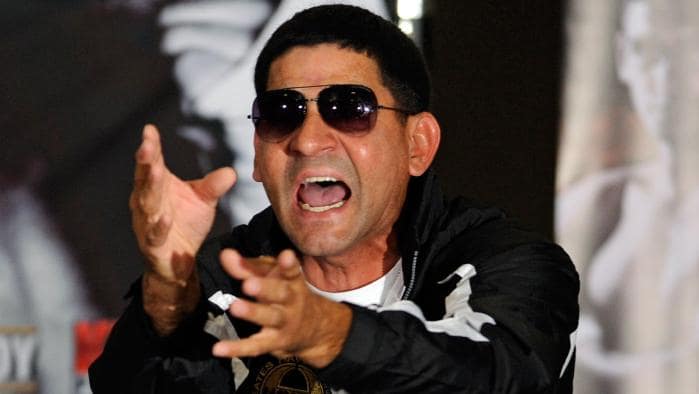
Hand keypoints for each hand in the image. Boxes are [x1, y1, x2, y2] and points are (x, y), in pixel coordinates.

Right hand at [130, 124, 235, 333]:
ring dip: (150, 187)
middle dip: (146, 162)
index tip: (150, 130)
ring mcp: (147, 223)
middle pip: (145, 179)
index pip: (151, 163)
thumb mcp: (203, 200)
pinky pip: (155, 234)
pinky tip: (166, 217)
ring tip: (156, 171)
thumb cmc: (186, 223)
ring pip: (147, 204)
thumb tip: (231, 172)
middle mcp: (147, 202)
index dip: (150, 147)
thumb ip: (214, 186)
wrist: (180, 260)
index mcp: (157, 186)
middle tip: (147, 145)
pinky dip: (160, 226)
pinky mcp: (153, 245)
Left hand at [213, 249, 351, 367]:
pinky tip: (219, 348)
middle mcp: (292, 301)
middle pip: (281, 293)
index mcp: (292, 281)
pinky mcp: (274, 342)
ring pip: (270, 317)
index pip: (292, 270)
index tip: (285, 256)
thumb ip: (247, 266)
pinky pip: (255, 346)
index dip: (288, 264)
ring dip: (253, 312)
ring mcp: (285, 322)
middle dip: (266, 288)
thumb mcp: (271, 276)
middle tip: (249, 284)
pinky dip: (236, 348)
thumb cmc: (284, 294)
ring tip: (236, 307)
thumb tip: (226, 254)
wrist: (313, 328)